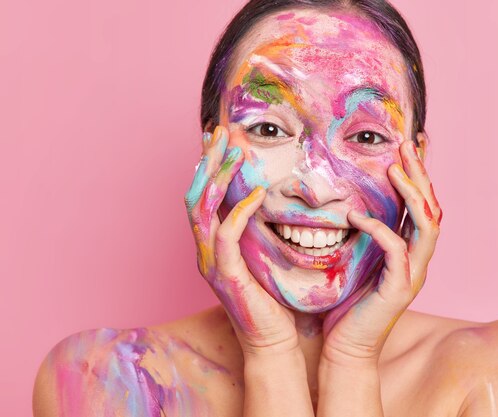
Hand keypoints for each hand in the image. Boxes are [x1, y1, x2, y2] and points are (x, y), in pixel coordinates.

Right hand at [184, 126, 298, 355]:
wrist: (272, 340)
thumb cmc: (271, 299)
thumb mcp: (261, 255)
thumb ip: (256, 229)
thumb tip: (265, 199)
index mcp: (212, 244)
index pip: (202, 196)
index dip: (207, 165)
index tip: (219, 138)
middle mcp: (205, 250)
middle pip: (195, 195)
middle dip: (207, 161)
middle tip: (220, 131)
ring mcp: (211, 262)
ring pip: (203, 210)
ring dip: (218, 177)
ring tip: (233, 151)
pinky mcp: (226, 276)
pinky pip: (227, 235)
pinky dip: (240, 210)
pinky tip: (257, 193)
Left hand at [321, 140, 442, 365]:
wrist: (346, 347)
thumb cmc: (348, 304)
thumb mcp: (359, 260)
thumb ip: (366, 234)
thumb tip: (354, 201)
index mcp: (409, 252)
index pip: (422, 206)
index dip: (419, 175)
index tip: (409, 145)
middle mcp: (418, 260)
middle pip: (432, 209)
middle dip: (421, 175)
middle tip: (407, 145)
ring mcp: (412, 275)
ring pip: (427, 226)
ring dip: (412, 195)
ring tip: (393, 169)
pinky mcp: (399, 289)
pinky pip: (396, 251)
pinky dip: (379, 229)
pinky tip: (357, 216)